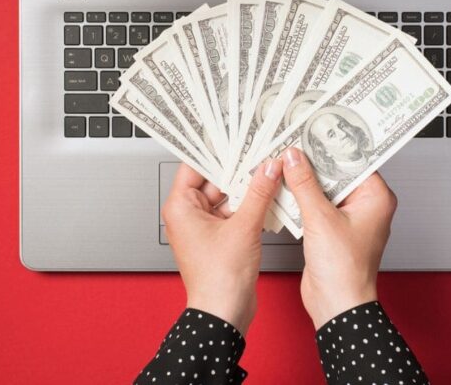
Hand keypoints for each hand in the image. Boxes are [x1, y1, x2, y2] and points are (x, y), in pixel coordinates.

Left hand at [162, 159, 282, 334]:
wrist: (224, 313)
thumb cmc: (219, 279)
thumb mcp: (244, 226)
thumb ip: (259, 192)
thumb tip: (269, 167)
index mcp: (180, 207)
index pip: (194, 166)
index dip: (214, 150)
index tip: (232, 135)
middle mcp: (189, 215)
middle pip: (215, 180)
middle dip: (239, 168)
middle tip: (259, 151)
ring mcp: (205, 227)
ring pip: (228, 196)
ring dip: (248, 187)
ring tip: (269, 170)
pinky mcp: (220, 238)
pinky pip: (235, 212)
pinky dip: (250, 205)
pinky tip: (269, 195)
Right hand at [281, 147, 396, 328]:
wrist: (337, 306)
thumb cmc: (344, 271)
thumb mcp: (320, 219)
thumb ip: (304, 184)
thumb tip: (294, 158)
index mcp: (377, 198)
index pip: (354, 159)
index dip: (332, 144)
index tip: (313, 129)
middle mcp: (366, 205)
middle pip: (337, 172)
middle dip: (313, 161)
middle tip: (293, 142)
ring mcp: (349, 217)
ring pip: (324, 188)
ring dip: (304, 179)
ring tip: (284, 161)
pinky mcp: (332, 229)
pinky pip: (316, 204)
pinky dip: (301, 197)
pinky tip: (284, 187)